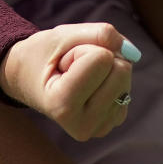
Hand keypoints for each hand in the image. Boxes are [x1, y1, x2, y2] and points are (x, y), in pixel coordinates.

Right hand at [0, 21, 138, 140]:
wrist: (28, 80)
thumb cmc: (42, 55)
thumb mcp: (63, 36)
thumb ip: (99, 34)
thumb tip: (134, 52)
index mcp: (63, 107)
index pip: (101, 58)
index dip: (82, 49)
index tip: (62, 63)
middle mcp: (82, 126)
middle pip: (121, 69)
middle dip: (98, 56)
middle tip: (72, 68)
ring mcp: (99, 128)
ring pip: (126, 76)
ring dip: (105, 66)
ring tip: (78, 76)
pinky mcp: (111, 122)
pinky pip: (126, 85)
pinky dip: (110, 77)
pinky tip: (88, 86)